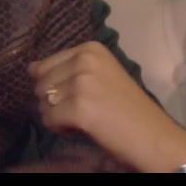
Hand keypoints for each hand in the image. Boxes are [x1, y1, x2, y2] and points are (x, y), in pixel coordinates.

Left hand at [28, 40, 185, 171]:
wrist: (154, 136)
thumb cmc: (128, 109)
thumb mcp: (100, 76)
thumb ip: (68, 69)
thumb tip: (30, 68)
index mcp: (91, 49)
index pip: (46, 64)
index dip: (57, 86)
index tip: (82, 96)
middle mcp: (84, 59)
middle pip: (41, 83)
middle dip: (54, 101)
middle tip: (83, 111)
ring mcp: (81, 82)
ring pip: (42, 102)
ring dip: (57, 115)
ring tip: (84, 119)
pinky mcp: (78, 106)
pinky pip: (48, 119)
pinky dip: (60, 128)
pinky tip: (82, 128)